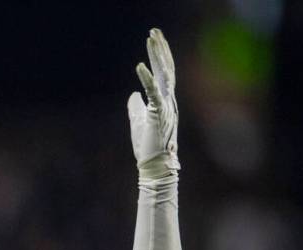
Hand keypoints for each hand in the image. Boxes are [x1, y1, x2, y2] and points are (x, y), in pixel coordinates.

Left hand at [128, 28, 178, 179]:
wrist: (154, 166)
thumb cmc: (147, 146)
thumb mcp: (139, 122)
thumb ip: (136, 107)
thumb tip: (132, 95)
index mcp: (166, 101)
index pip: (164, 73)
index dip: (160, 55)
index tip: (154, 39)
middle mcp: (170, 101)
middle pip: (167, 68)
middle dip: (160, 49)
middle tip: (153, 31)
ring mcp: (166, 106)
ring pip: (164, 74)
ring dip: (157, 56)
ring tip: (151, 39)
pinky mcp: (158, 114)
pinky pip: (153, 92)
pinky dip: (146, 78)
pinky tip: (139, 65)